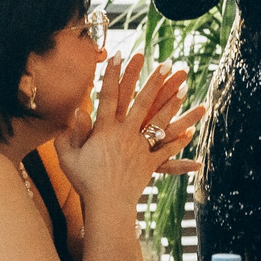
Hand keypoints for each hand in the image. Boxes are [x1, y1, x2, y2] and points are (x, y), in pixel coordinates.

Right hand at [54, 54, 204, 209]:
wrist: (106, 205)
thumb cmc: (84, 181)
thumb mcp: (68, 157)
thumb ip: (69, 134)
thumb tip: (75, 112)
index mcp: (104, 131)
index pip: (108, 96)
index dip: (113, 74)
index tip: (118, 55)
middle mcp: (125, 135)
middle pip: (142, 103)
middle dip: (154, 82)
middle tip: (165, 65)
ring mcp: (140, 149)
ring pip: (159, 122)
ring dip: (172, 104)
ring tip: (184, 88)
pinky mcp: (150, 164)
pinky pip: (167, 151)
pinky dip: (179, 141)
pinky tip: (191, 131)